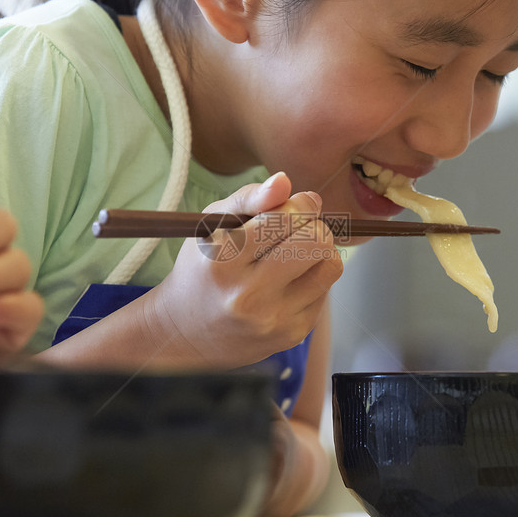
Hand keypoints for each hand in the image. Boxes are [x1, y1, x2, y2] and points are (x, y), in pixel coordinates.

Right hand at [145, 172, 343, 367]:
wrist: (186, 330)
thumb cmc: (203, 267)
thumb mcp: (212, 223)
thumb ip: (249, 198)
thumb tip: (284, 181)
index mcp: (222, 260)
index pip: (285, 219)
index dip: (301, 204)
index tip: (297, 204)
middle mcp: (248, 294)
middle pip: (316, 241)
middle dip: (314, 226)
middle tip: (299, 228)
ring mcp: (273, 319)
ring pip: (330, 266)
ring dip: (321, 252)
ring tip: (297, 253)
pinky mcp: (292, 335)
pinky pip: (325, 291)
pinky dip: (313, 279)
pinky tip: (289, 282)